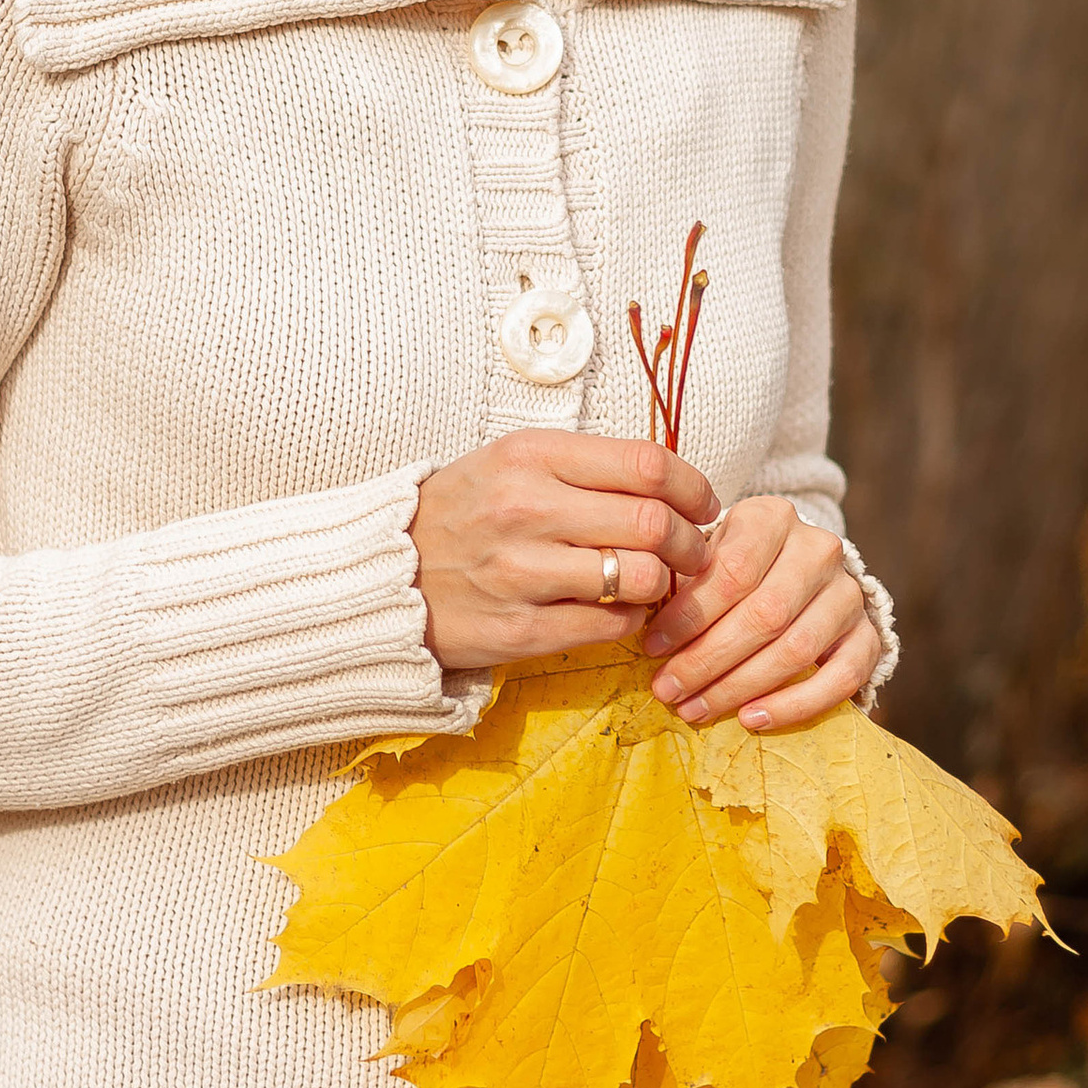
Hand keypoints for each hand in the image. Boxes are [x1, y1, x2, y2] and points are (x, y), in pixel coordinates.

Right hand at [412, 433, 719, 673]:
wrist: (383, 576)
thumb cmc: (463, 513)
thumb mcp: (512, 463)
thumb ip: (585, 467)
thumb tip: (670, 482)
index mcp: (531, 456)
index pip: (646, 464)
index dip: (693, 486)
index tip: (704, 504)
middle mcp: (526, 509)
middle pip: (655, 524)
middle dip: (692, 543)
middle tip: (694, 552)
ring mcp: (521, 573)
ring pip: (641, 578)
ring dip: (664, 584)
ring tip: (654, 582)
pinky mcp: (519, 631)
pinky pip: (610, 624)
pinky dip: (630, 618)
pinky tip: (619, 608)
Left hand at [640, 495, 880, 732]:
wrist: (799, 572)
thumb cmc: (736, 566)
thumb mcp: (708, 555)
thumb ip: (683, 581)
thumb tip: (647, 634)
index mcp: (773, 517)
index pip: (732, 572)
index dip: (689, 617)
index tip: (652, 648)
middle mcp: (819, 549)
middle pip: (763, 615)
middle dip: (707, 660)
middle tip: (668, 691)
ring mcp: (849, 593)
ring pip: (796, 649)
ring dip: (739, 687)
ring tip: (696, 709)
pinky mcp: (868, 635)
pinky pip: (840, 678)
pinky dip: (794, 705)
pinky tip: (751, 720)